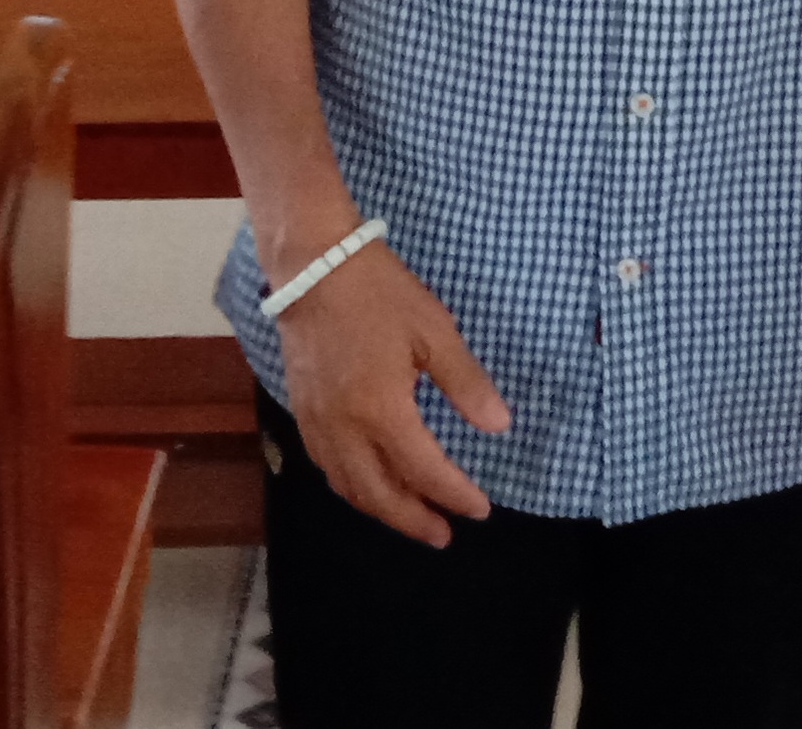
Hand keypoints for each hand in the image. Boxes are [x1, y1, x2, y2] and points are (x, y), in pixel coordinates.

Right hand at [269, 235, 512, 545]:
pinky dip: (352, 486)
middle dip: (414, 520)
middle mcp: (344, 429)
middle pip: (380, 494)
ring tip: (412, 518)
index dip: (454, 495)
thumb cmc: (380, 294)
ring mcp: (317, 423)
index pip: (424, 472)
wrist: (314, 266)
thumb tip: (499, 426)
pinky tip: (368, 484)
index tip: (480, 509)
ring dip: (382, 510)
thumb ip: (466, 384)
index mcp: (381, 411)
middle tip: (444, 535)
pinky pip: (327, 466)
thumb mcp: (434, 332)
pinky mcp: (302, 411)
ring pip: (349, 486)